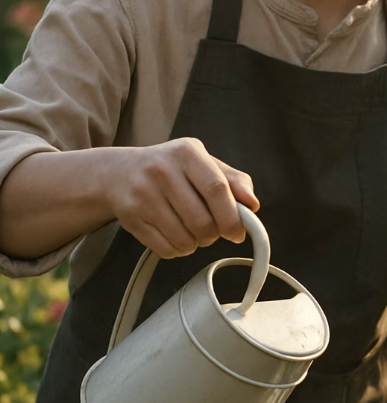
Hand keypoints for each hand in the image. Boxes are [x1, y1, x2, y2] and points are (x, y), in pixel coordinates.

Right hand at [104, 137, 259, 258]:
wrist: (117, 172)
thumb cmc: (170, 169)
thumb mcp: (202, 163)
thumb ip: (232, 180)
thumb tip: (252, 204)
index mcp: (186, 152)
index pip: (217, 189)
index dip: (232, 216)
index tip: (238, 231)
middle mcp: (161, 170)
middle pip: (202, 221)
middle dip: (214, 235)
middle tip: (213, 231)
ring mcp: (143, 194)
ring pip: (185, 239)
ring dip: (196, 244)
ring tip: (192, 230)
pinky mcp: (130, 216)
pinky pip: (167, 249)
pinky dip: (179, 250)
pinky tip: (176, 235)